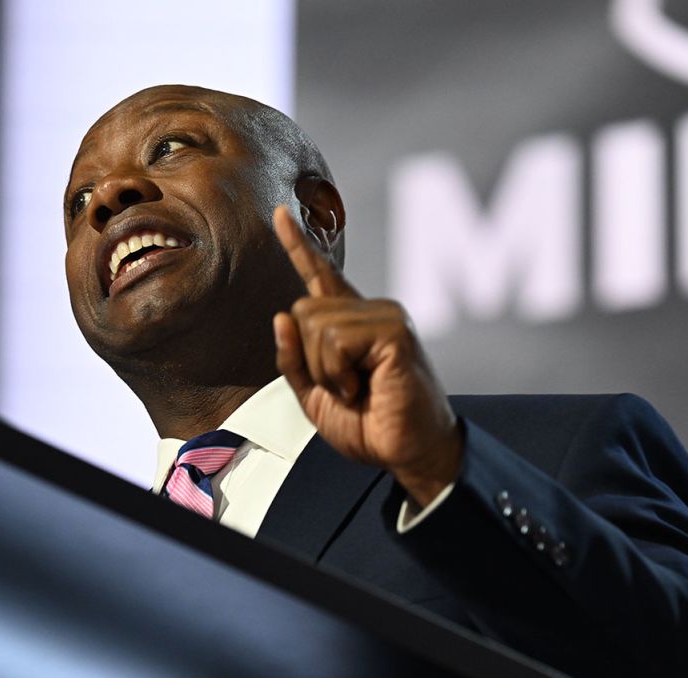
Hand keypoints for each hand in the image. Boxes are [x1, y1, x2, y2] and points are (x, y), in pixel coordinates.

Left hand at [271, 205, 462, 506]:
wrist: (407, 453)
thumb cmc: (370, 427)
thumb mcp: (315, 396)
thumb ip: (293, 359)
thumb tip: (282, 315)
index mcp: (352, 323)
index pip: (320, 277)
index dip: (298, 244)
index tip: (280, 214)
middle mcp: (370, 311)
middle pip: (302, 309)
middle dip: (309, 359)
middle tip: (345, 388)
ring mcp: (386, 315)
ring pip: (315, 323)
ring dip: (325, 370)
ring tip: (356, 389)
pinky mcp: (395, 329)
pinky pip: (336, 339)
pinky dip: (338, 372)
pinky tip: (365, 386)